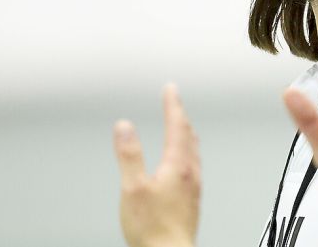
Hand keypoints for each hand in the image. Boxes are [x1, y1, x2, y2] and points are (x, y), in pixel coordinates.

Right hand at [113, 84, 200, 246]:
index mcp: (178, 166)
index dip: (173, 104)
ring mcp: (194, 187)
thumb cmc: (153, 229)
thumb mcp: (133, 188)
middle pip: (188, 136)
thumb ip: (129, 155)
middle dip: (180, 115)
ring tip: (181, 125)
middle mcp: (190, 174)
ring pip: (193, 151)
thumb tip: (124, 126)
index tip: (171, 89)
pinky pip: (193, 165)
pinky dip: (187, 151)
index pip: (177, 126)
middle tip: (175, 101)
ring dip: (186, 133)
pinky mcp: (192, 200)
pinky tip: (183, 161)